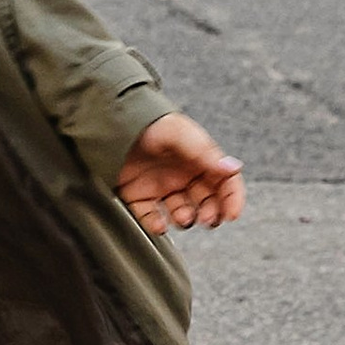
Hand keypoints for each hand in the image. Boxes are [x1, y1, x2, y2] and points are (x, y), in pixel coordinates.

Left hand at [117, 111, 244, 232]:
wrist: (111, 120)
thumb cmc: (149, 122)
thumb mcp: (180, 134)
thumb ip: (206, 153)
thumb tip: (233, 167)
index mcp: (198, 158)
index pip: (225, 182)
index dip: (233, 199)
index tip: (231, 215)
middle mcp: (182, 174)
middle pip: (207, 201)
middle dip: (210, 213)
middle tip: (206, 219)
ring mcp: (161, 186)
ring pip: (181, 212)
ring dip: (185, 219)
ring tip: (182, 216)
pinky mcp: (139, 195)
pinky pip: (151, 216)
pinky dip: (156, 224)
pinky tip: (159, 223)